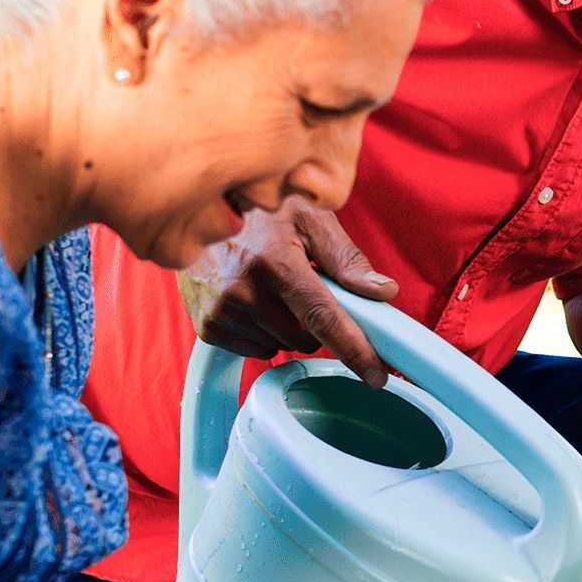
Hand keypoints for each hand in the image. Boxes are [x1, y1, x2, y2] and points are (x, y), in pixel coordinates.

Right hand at [178, 195, 397, 386]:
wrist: (198, 205)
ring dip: (288, 326)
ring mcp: (220, 311)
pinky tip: (253, 300)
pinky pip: (255, 348)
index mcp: (275, 263)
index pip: (323, 318)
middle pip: (305, 339)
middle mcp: (243, 291)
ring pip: (280, 346)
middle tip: (304, 287)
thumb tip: (384, 293)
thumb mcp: (310, 218)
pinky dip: (263, 332)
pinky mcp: (207, 325)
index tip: (376, 376)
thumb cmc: (262, 209)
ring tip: (272, 287)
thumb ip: (347, 259)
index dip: (355, 350)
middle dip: (315, 322)